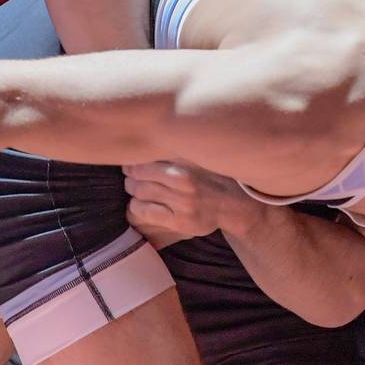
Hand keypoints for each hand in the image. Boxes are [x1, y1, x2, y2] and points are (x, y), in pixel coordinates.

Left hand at [123, 161, 258, 241]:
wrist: (234, 204)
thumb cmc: (211, 176)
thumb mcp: (195, 156)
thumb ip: (171, 150)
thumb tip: (140, 143)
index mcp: (185, 161)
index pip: (144, 159)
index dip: (132, 163)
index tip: (130, 165)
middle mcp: (184, 181)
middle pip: (138, 176)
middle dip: (131, 178)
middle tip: (131, 178)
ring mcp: (182, 203)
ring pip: (140, 193)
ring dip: (134, 192)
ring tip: (137, 190)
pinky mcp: (180, 222)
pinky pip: (146, 212)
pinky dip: (137, 208)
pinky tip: (140, 205)